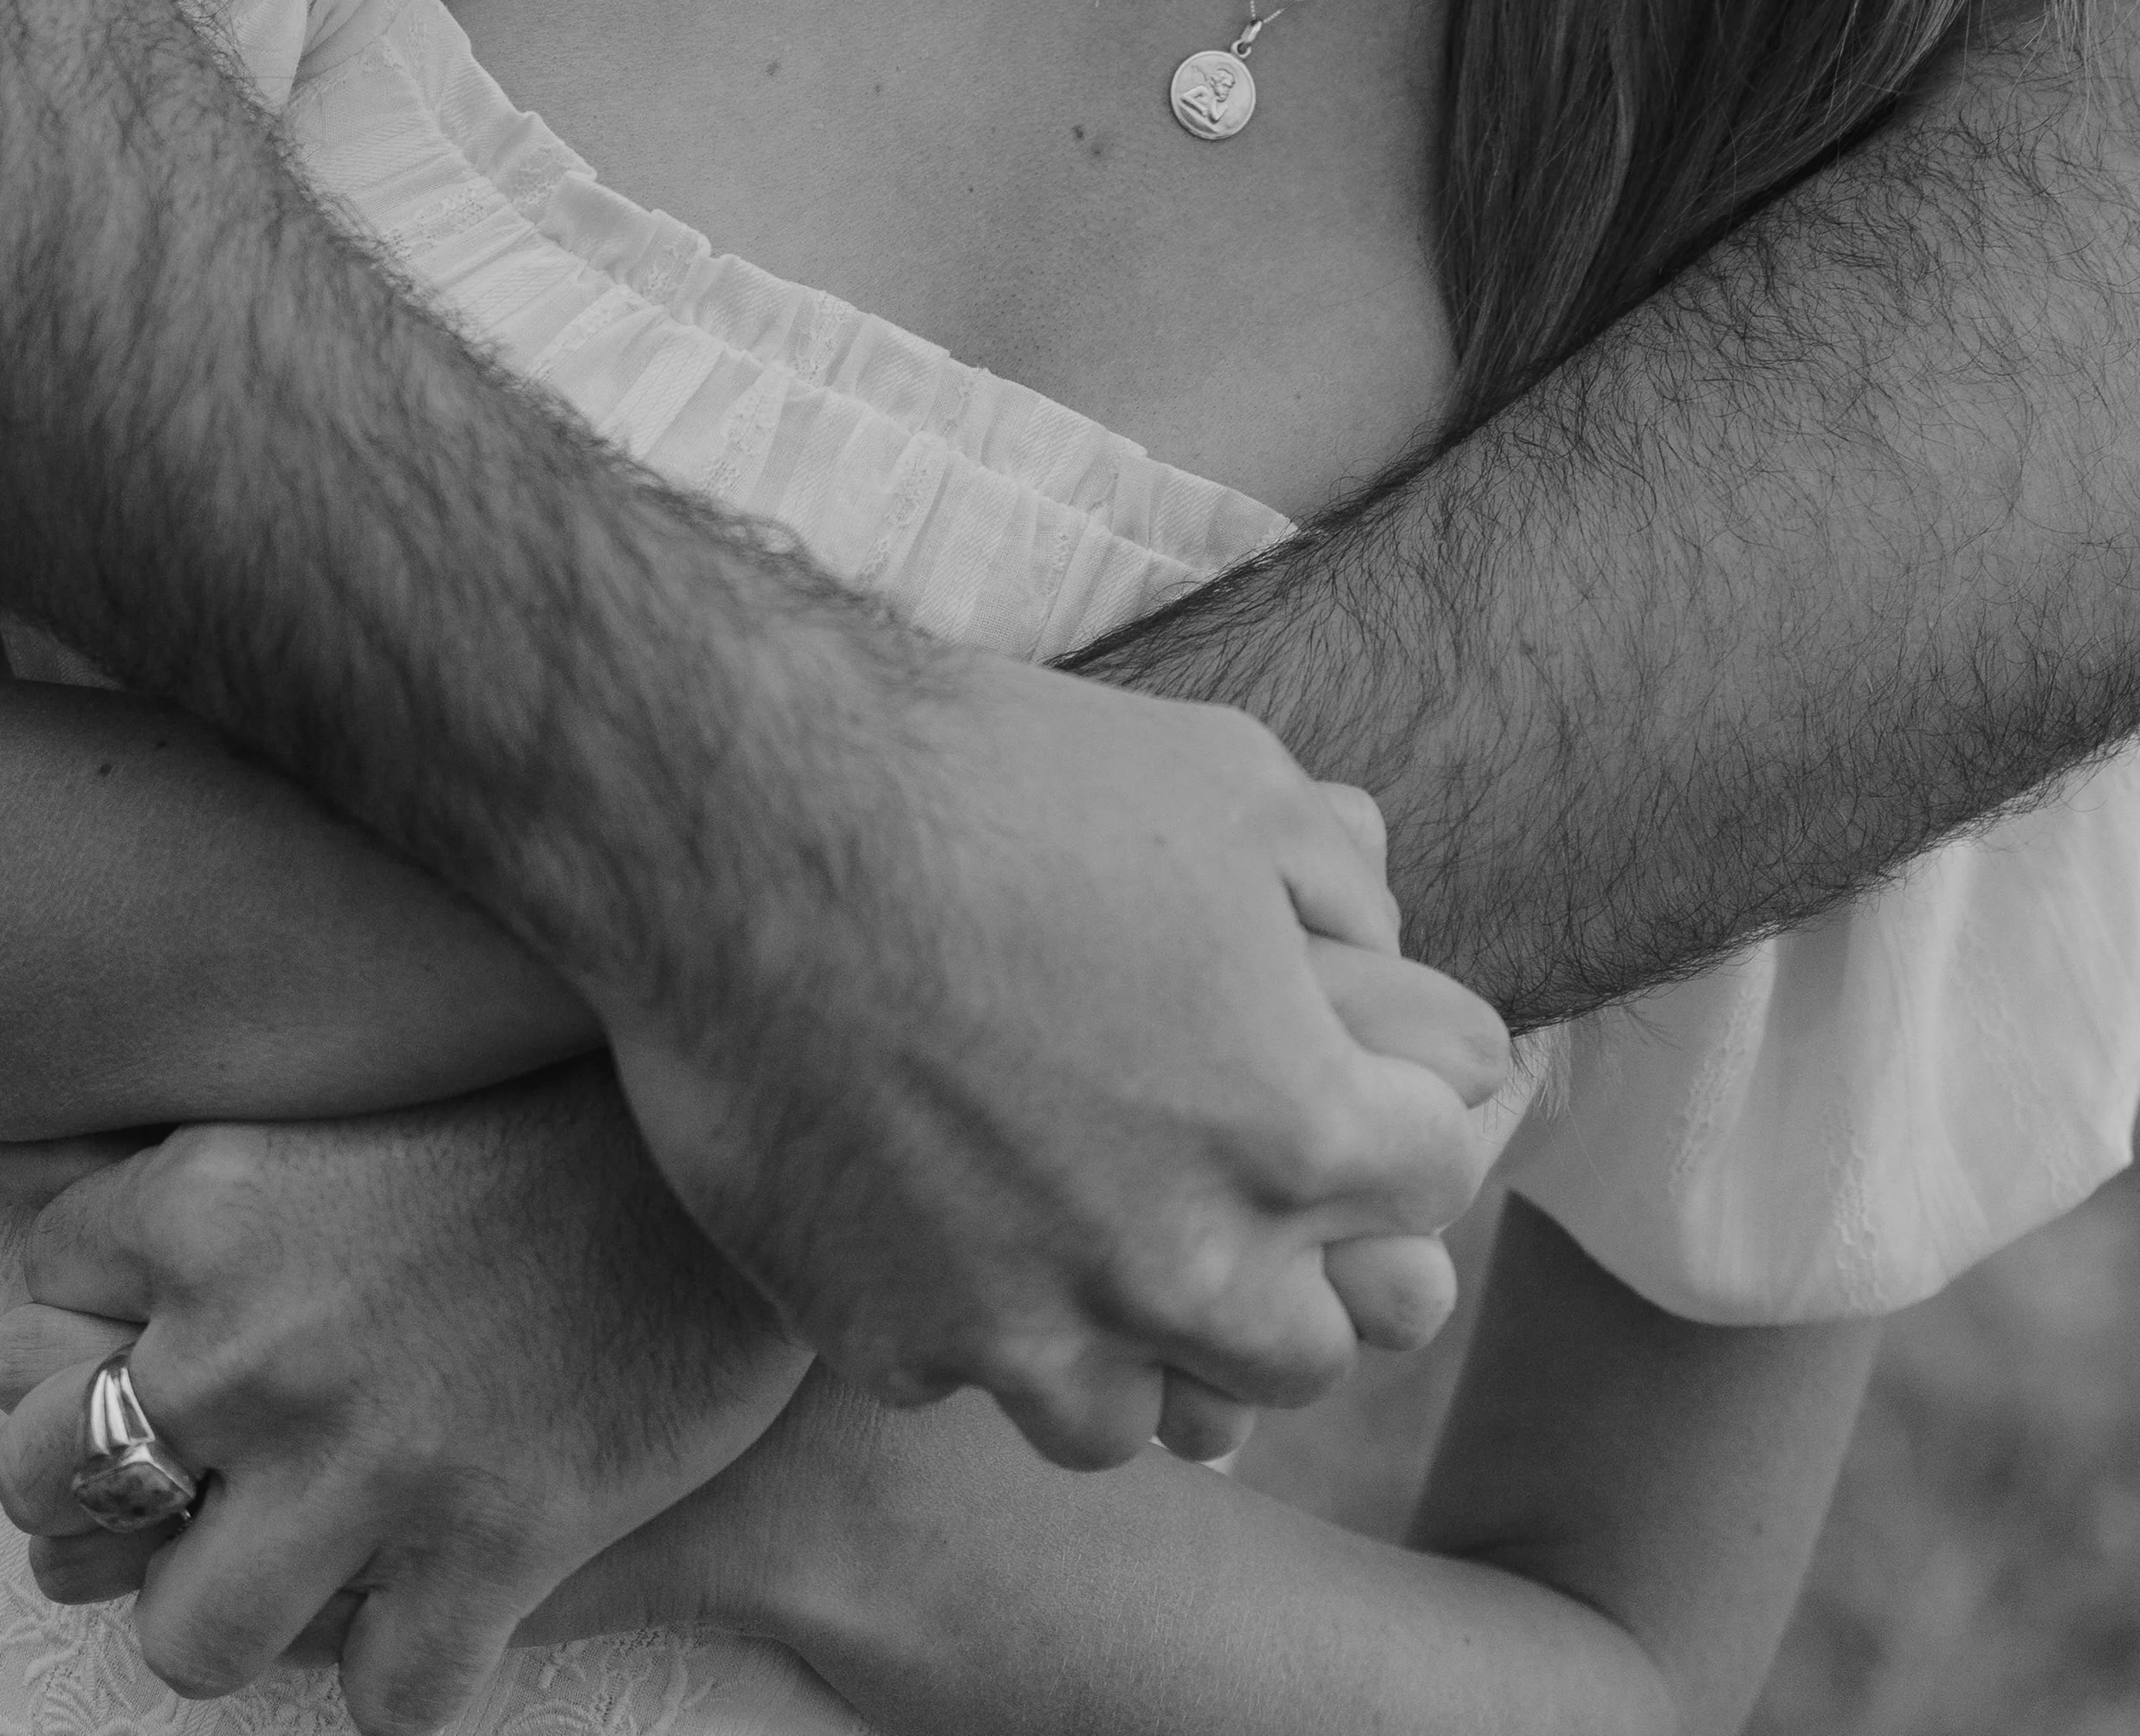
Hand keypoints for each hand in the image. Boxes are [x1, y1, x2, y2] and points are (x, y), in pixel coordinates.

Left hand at [0, 1059, 809, 1735]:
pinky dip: (421, 1669)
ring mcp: (364, 1456)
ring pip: (185, 1634)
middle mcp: (255, 1333)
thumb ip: (259, 1159)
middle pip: (43, 1473)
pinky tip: (462, 1596)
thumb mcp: (389, 1084)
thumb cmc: (599, 1107)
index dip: (97, 1314)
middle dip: (116, 1485)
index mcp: (221, 1189)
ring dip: (247, 1611)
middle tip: (214, 1462)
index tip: (169, 1318)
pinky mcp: (487, 1549)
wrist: (781, 1163)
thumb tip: (150, 1223)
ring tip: (325, 1558)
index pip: (38, 1280)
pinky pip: (383, 1700)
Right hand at [612, 642, 1508, 1469]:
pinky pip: (963, 1381)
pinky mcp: (885, 1342)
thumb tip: (1377, 939)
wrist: (756, 819)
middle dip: (1287, 1261)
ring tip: (1084, 1239)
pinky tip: (936, 1216)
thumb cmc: (1005, 775)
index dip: (1398, 1113)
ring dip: (1130, 1339)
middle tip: (1218, 1172)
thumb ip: (1342, 881)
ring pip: (1136, 1418)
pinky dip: (967, 1318)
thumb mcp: (1231, 777)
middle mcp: (1183, 1264)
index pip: (1436, 1183)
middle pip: (1308, 1344)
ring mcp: (1028, 1325)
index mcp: (1298, 1126)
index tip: (1337, 1072)